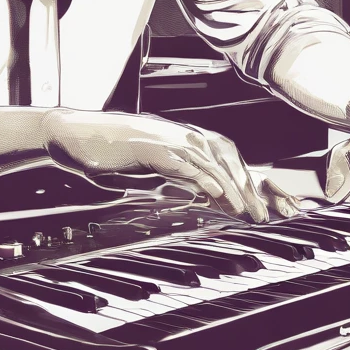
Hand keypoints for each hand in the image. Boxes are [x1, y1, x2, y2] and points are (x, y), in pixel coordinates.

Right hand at [42, 108, 298, 220]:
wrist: (79, 137)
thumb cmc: (113, 154)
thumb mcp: (154, 169)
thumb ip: (179, 179)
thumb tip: (203, 196)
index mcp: (187, 139)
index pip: (229, 156)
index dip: (251, 178)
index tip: (270, 203)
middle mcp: (184, 135)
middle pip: (229, 159)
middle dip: (251, 187)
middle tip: (267, 214)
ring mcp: (169, 139)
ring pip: (211, 162)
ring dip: (232, 187)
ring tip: (247, 211)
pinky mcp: (153, 148)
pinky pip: (184, 163)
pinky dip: (203, 178)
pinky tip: (216, 193)